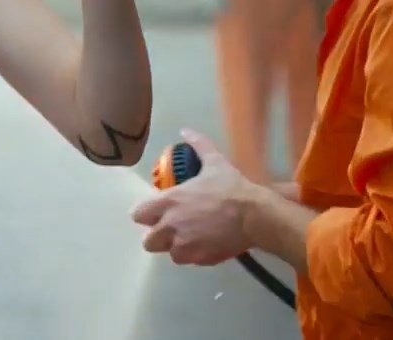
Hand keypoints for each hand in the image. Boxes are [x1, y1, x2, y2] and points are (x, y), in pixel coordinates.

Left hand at [131, 129, 259, 265]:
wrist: (254, 215)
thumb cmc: (231, 187)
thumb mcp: (214, 162)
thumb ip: (198, 146)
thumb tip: (186, 131)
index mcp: (168, 202)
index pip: (138, 215)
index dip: (145, 214)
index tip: (155, 212)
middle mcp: (170, 226)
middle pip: (148, 242)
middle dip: (158, 237)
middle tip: (172, 229)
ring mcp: (185, 245)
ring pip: (170, 254)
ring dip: (177, 247)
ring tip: (191, 238)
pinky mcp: (200, 259)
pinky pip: (191, 261)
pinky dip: (196, 255)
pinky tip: (207, 245)